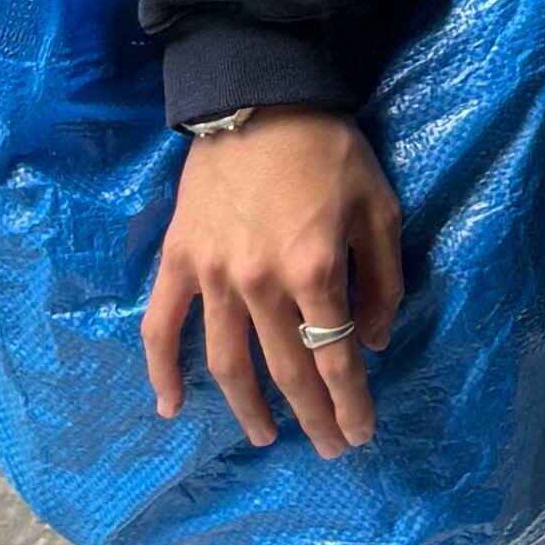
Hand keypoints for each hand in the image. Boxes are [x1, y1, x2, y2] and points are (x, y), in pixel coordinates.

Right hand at [140, 112, 401, 457]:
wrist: (257, 98)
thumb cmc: (328, 150)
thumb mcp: (380, 208)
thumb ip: (382, 279)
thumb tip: (374, 340)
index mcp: (316, 270)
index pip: (337, 357)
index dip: (350, 402)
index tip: (359, 433)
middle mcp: (262, 284)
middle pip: (288, 369)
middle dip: (312, 416)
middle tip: (328, 447)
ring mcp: (213, 275)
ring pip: (228, 362)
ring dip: (248, 408)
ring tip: (265, 436)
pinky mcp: (179, 260)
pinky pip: (163, 325)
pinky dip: (162, 369)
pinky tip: (171, 406)